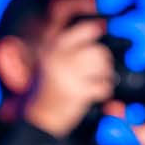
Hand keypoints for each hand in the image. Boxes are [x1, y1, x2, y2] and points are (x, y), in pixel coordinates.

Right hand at [23, 15, 115, 137]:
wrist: (38, 117)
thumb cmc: (47, 88)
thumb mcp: (49, 60)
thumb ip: (68, 46)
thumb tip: (99, 28)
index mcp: (52, 47)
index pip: (84, 29)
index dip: (96, 30)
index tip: (101, 31)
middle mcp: (59, 57)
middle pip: (98, 50)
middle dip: (103, 61)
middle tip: (97, 70)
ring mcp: (68, 74)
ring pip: (103, 66)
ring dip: (105, 75)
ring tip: (97, 81)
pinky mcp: (78, 92)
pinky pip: (104, 86)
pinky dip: (104, 91)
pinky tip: (95, 93)